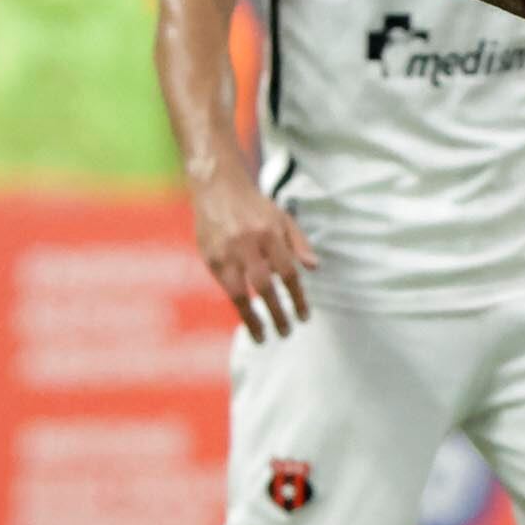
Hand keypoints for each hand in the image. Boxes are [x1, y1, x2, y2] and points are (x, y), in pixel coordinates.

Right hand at [191, 170, 317, 337]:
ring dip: (252, 318)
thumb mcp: (282, 218)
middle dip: (276, 313)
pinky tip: (247, 317)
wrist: (217, 188)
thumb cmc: (254, 208)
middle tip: (286, 332)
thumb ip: (298, 243)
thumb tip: (314, 267)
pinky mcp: (210, 258)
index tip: (303, 318)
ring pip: (239, 293)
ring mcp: (226, 252)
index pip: (288, 272)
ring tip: (262, 336)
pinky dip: (238, 305)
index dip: (297, 298)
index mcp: (270, 233)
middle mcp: (248, 243)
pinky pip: (226, 288)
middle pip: (265, 286)